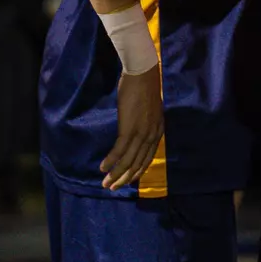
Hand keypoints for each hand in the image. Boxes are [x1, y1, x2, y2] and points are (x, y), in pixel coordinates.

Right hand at [100, 66, 163, 189]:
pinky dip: (110, 161)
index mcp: (158, 131)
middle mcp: (152, 136)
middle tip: (113, 188)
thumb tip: (138, 129)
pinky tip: (102, 168)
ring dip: (116, 174)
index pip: (148, 158)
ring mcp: (141, 133)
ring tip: (105, 183)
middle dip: (125, 178)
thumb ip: (146, 122)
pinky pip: (119, 151)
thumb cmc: (144, 87)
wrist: (143, 73)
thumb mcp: (150, 109)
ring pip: (128, 161)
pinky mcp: (129, 129)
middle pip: (138, 164)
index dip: (137, 171)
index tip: (127, 180)